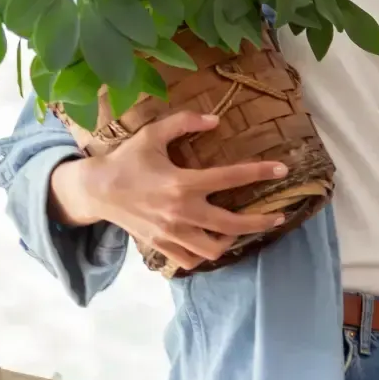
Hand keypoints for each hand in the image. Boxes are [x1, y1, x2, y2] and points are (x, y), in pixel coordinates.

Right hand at [48, 111, 289, 274]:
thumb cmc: (126, 160)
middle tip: (278, 216)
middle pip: (233, 224)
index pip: (231, 178)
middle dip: (261, 222)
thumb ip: (184, 122)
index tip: (282, 169)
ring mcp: (171, 232)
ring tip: (242, 230)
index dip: (260, 172)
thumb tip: (216, 119)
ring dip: (233, 240)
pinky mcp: (161, 246)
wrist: (96, 190)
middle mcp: (181, 211)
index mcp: (182, 182)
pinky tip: (212, 242)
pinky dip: (205, 255)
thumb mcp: (152, 134)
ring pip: (214, 248)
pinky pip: (192, 260)